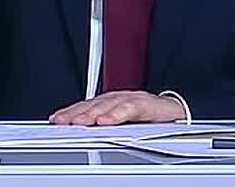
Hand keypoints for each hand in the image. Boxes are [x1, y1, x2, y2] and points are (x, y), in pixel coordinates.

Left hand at [50, 91, 185, 125]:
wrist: (179, 112)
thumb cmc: (151, 119)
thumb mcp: (126, 125)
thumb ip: (108, 127)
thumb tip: (85, 137)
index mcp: (113, 103)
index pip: (88, 105)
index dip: (71, 111)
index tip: (56, 119)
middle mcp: (121, 98)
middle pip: (94, 104)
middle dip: (76, 113)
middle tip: (62, 122)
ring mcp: (133, 99)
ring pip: (109, 105)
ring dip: (92, 114)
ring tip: (79, 122)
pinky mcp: (147, 104)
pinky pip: (130, 108)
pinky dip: (116, 115)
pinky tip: (105, 122)